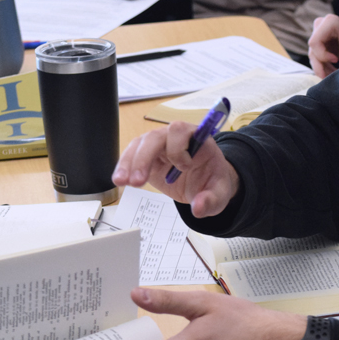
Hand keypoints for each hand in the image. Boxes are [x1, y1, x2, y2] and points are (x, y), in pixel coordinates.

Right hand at [113, 122, 240, 218]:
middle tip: (138, 181)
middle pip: (155, 137)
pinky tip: (120, 180)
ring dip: (129, 162)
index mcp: (197, 140)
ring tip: (122, 181)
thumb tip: (198, 208)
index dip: (178, 147)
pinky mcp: (149, 156)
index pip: (181, 131)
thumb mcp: (219, 194)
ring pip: (140, 144)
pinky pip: (133, 155)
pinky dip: (124, 167)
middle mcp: (176, 138)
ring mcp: (161, 145)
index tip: (183, 167)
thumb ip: (211, 200)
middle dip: (144, 157)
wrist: (205, 185)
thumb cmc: (212, 182)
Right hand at [307, 15, 338, 78]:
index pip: (314, 43)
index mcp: (330, 22)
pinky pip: (316, 56)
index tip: (337, 61)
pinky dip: (323, 66)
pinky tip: (333, 72)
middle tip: (332, 76)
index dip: (323, 56)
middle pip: (312, 50)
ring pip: (313, 55)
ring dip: (322, 68)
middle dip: (321, 66)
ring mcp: (319, 32)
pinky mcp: (320, 40)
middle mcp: (321, 24)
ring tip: (335, 75)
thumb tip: (330, 87)